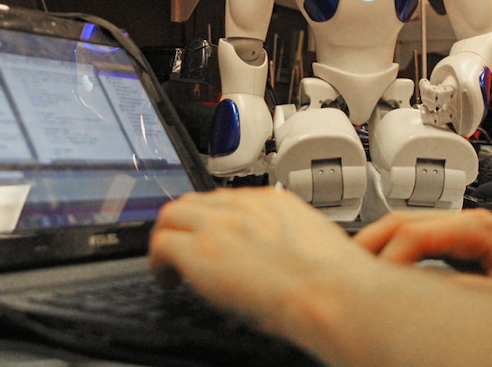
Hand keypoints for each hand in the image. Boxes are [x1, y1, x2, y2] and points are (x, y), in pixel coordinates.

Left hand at [149, 187, 361, 336]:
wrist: (330, 292)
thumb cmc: (333, 280)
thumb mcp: (316, 241)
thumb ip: (291, 236)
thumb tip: (283, 253)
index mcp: (271, 201)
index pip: (225, 199)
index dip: (212, 220)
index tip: (212, 236)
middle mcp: (241, 206)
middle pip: (193, 201)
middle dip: (185, 224)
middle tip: (185, 249)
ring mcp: (217, 225)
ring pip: (171, 215)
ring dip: (168, 238)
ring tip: (172, 266)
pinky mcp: (199, 250)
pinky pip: (161, 244)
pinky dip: (158, 263)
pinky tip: (169, 281)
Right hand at [354, 208, 491, 280]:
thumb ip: (459, 291)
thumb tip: (416, 294)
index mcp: (476, 226)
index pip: (412, 232)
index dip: (386, 257)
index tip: (370, 282)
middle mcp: (465, 221)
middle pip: (400, 220)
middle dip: (368, 243)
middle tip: (343, 270)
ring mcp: (460, 229)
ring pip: (403, 227)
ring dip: (377, 247)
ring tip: (354, 271)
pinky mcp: (459, 242)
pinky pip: (415, 242)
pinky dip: (392, 253)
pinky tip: (381, 269)